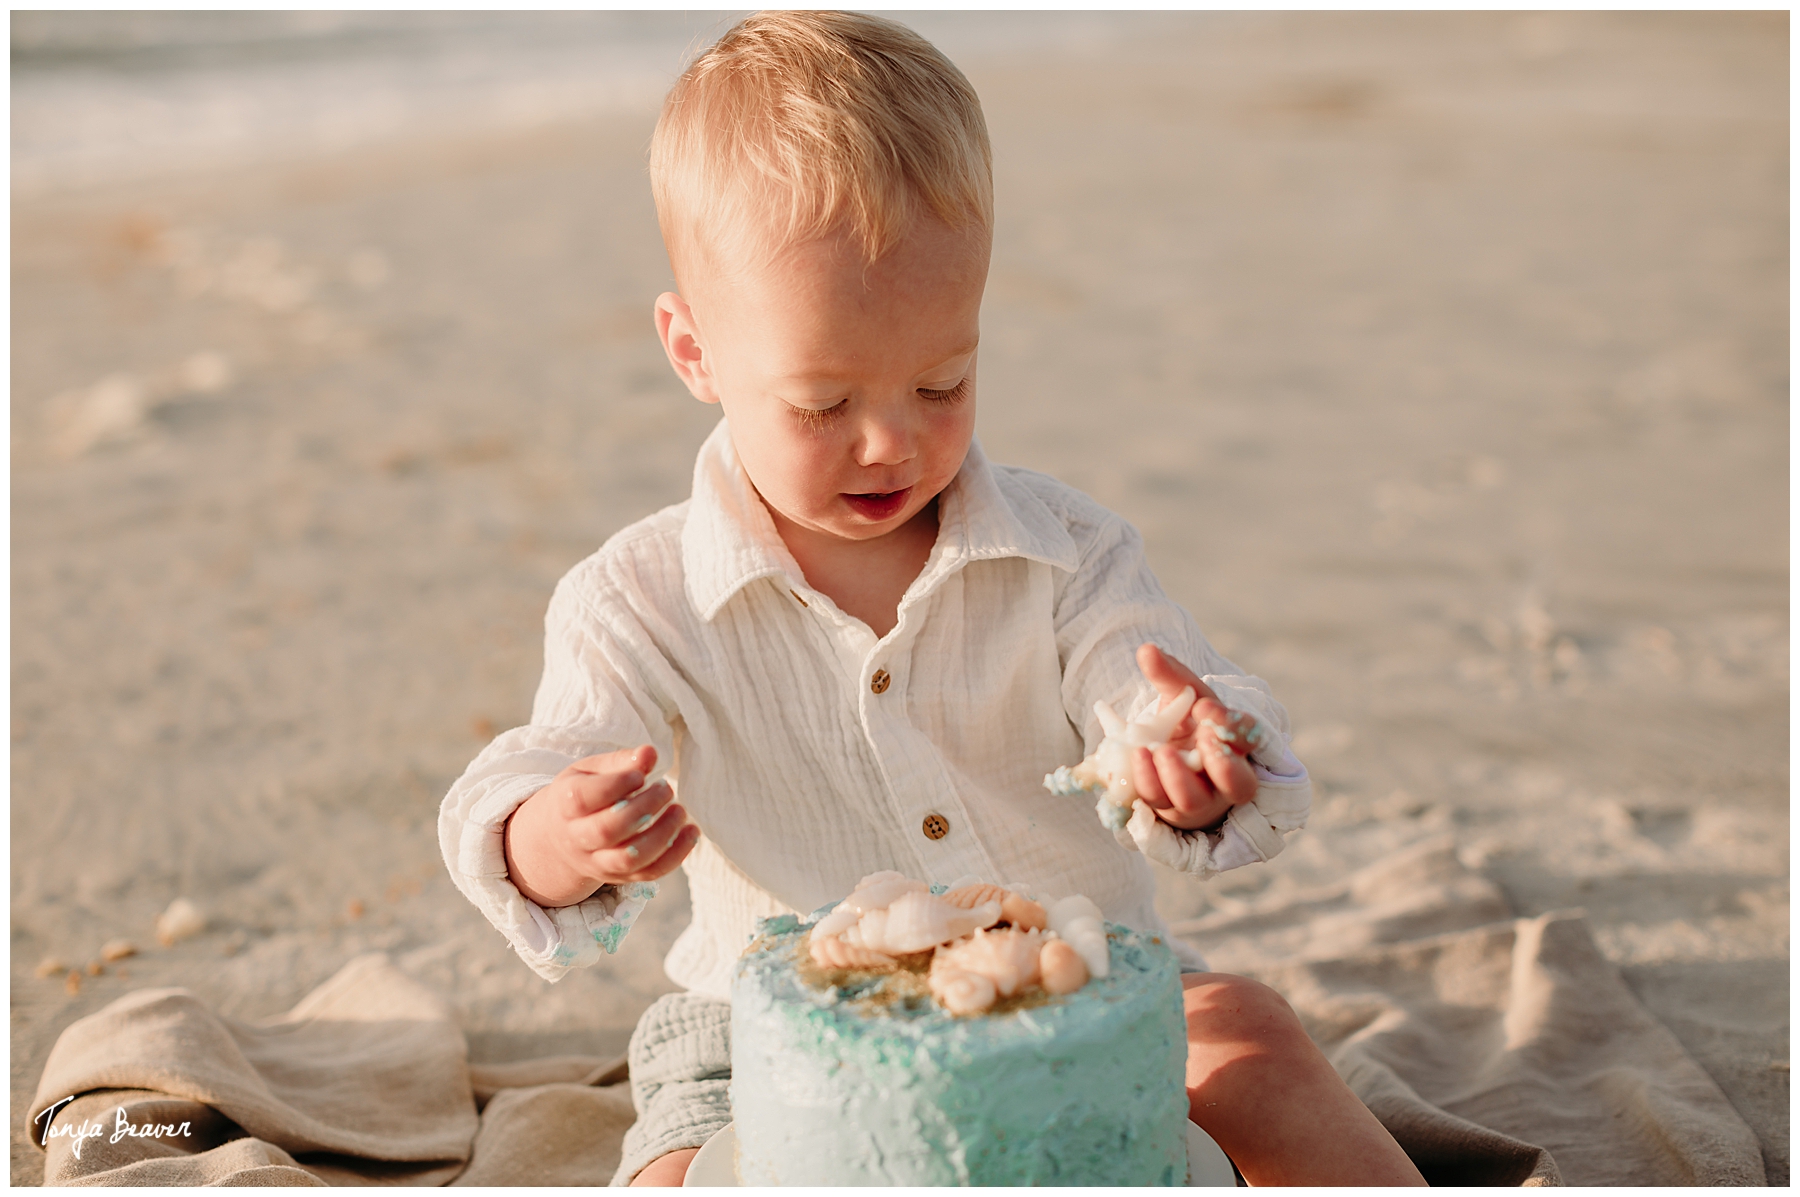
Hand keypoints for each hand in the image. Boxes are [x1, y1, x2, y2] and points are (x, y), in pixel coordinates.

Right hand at [503, 745, 699, 907]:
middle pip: (606, 831)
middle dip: (642, 808)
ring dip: (661, 835)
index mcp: (565, 804)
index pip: (583, 799)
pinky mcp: (620, 877)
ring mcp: (598, 862)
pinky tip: (691, 832)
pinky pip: (648, 874)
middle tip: (665, 788)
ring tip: (680, 810)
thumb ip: (620, 762)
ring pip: (628, 859)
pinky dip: (675, 856)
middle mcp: (578, 838)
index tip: (641, 774)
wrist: (562, 838)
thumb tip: (649, 753)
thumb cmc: (583, 794)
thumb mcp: (591, 771)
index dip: (616, 784)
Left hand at [1129, 644, 1259, 831]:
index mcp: (1238, 742)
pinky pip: (1159, 803)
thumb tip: (1146, 649)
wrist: (1163, 752)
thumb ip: (1170, 674)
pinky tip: (1137, 757)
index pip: (1249, 737)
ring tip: (1158, 751)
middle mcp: (1226, 777)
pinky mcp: (1167, 808)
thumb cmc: (1185, 720)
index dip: (1233, 725)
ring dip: (1176, 778)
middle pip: (1239, 784)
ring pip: (1195, 800)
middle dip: (1223, 765)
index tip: (1205, 705)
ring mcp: (1198, 798)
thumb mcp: (1183, 695)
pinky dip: (1147, 781)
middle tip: (1203, 737)